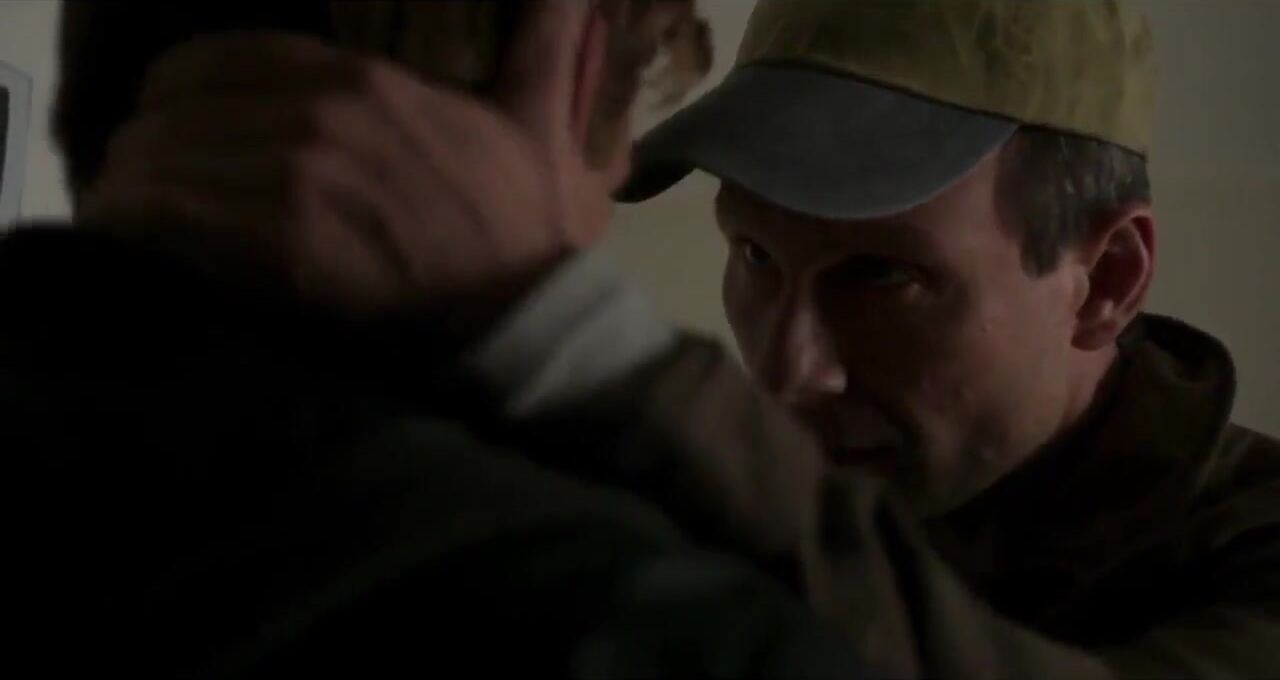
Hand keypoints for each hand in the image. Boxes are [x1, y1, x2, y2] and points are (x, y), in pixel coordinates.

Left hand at [81, 1, 612, 331]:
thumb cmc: (524, 227)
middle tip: (156, 179)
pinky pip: (163, 215)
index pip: (218, 58)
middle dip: (153, 143)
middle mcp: (316, 115)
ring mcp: (294, 178)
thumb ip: (538, 44)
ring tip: (135, 216)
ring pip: (158, 160)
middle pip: (174, 108)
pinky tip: (135, 242)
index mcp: (362, 81)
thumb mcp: (539, 121)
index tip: (180, 124)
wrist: (521, 316)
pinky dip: (134, 225)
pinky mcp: (276, 244)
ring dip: (135, 189)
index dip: (181, 90)